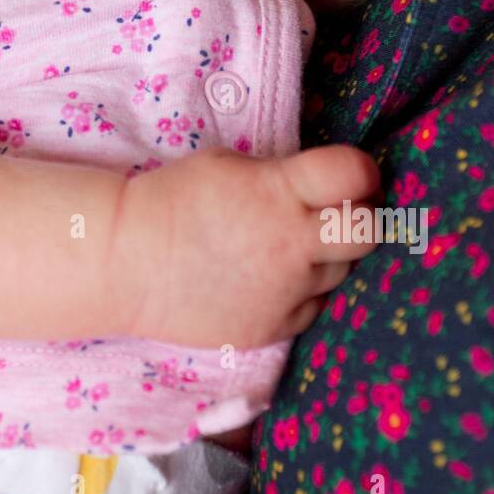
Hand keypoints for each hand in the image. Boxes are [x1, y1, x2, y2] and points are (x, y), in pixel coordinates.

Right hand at [119, 143, 381, 350]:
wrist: (125, 260)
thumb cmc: (172, 199)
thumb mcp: (229, 165)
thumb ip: (282, 176)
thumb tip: (322, 186)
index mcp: (278, 192)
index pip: (355, 174)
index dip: (360, 171)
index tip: (350, 174)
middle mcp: (291, 245)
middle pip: (368, 231)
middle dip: (362, 216)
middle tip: (339, 211)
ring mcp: (284, 292)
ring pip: (343, 272)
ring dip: (328, 255)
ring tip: (290, 245)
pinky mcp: (271, 328)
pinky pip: (313, 307)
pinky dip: (303, 291)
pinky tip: (272, 277)